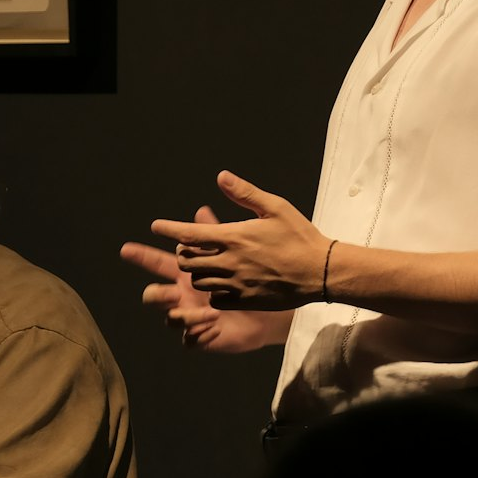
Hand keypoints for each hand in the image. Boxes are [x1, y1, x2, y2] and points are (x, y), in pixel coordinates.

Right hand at [120, 206, 284, 352]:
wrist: (272, 306)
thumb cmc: (251, 272)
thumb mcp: (235, 247)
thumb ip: (215, 232)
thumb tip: (201, 210)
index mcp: (186, 272)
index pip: (157, 262)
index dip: (141, 255)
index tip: (127, 248)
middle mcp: (183, 295)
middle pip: (154, 295)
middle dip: (157, 294)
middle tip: (173, 291)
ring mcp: (191, 317)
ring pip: (170, 319)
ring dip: (184, 316)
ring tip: (209, 313)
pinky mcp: (203, 337)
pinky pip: (189, 340)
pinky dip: (198, 334)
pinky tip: (217, 326)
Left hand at [149, 171, 329, 309]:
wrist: (321, 271)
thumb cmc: (299, 235)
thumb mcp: (275, 207)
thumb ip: (245, 193)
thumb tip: (221, 177)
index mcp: (234, 236)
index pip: (189, 233)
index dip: (169, 229)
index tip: (156, 226)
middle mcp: (230, 261)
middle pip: (187, 261)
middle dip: (184, 253)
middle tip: (190, 247)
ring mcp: (237, 284)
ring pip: (199, 282)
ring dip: (197, 272)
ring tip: (206, 264)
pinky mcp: (245, 300)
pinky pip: (215, 300)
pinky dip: (213, 292)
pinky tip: (222, 284)